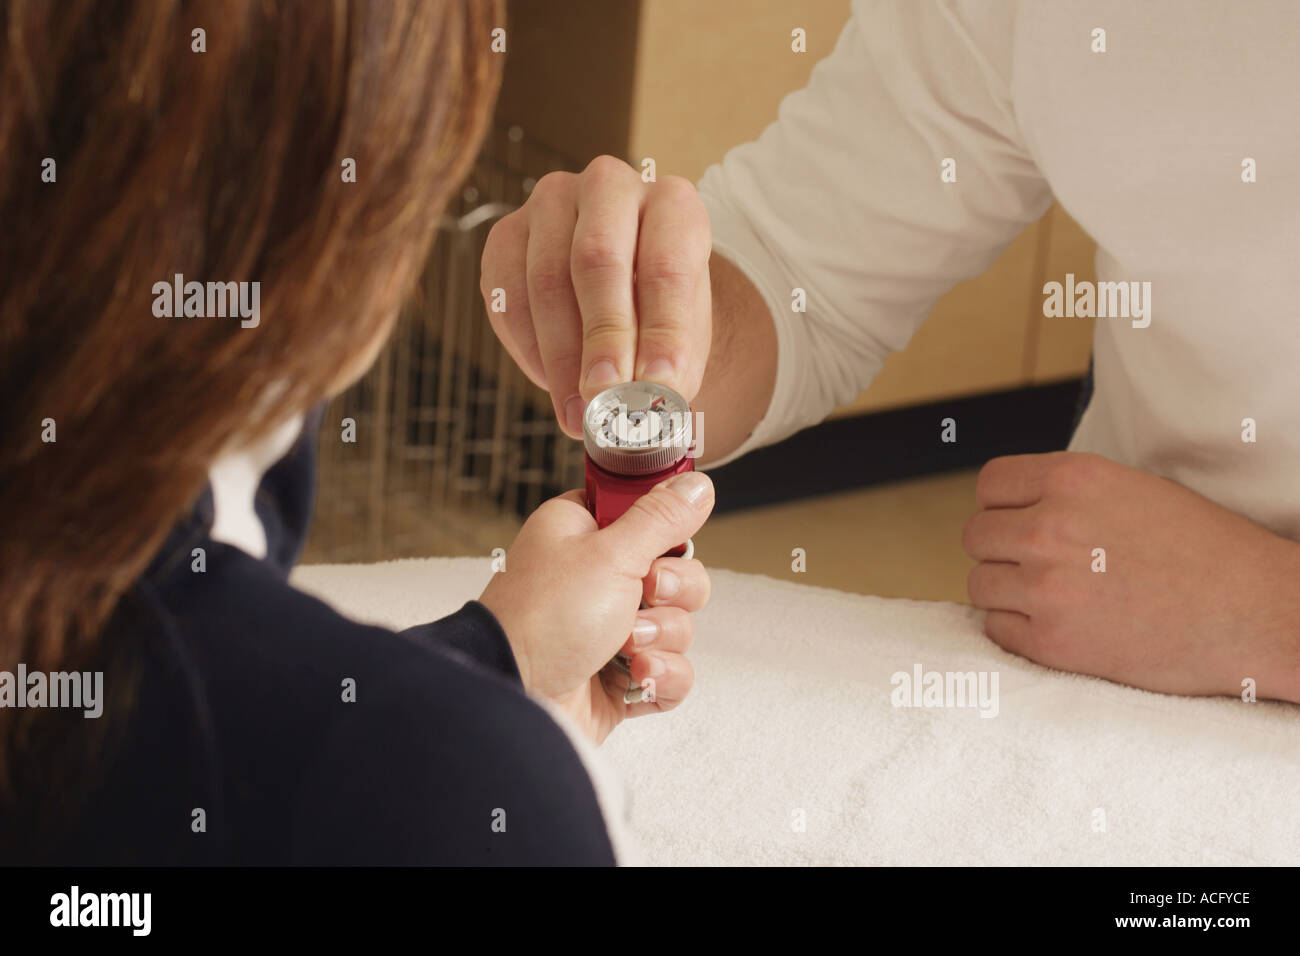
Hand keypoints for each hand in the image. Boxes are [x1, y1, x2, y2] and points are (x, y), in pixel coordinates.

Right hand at [479, 156, 712, 436]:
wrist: (626, 294)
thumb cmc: (660, 314)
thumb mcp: (682, 339)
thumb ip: (670, 368)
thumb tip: (650, 402)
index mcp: (672, 202)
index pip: (668, 264)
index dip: (663, 330)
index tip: (659, 385)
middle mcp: (610, 186)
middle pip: (597, 259)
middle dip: (602, 338)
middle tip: (606, 398)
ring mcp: (551, 203)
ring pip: (546, 280)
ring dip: (561, 356)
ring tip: (578, 412)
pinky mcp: (506, 233)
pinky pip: (506, 294)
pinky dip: (528, 348)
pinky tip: (550, 381)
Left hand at [480, 470, 714, 742]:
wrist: (513, 694)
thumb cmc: (544, 616)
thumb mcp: (609, 553)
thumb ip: (660, 518)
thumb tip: (696, 485)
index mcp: (586, 534)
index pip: (650, 517)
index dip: (666, 532)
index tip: (662, 543)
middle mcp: (599, 579)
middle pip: (678, 573)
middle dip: (670, 592)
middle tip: (643, 595)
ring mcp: (611, 630)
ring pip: (679, 624)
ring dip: (660, 636)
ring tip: (624, 647)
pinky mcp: (622, 676)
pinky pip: (672, 670)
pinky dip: (662, 675)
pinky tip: (637, 676)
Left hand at [962, 452, 1299, 701]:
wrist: (1257, 614)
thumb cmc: (1205, 550)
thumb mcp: (1133, 490)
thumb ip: (1067, 493)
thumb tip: (1010, 508)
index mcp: (1072, 479)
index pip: (989, 485)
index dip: (1002, 506)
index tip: (1019, 523)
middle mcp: (1050, 527)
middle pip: (976, 536)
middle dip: (1002, 551)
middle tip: (1041, 566)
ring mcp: (1047, 587)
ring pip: (980, 584)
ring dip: (1008, 592)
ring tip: (1056, 598)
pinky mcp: (1052, 642)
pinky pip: (997, 629)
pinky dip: (1019, 630)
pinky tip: (1062, 626)